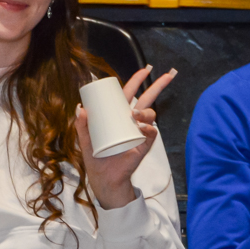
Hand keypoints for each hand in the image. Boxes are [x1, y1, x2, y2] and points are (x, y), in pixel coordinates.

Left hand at [76, 66, 176, 209]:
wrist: (104, 178)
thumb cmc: (96, 158)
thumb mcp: (85, 138)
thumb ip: (81, 124)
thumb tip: (81, 108)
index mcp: (119, 116)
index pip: (130, 94)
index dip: (137, 81)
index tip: (145, 70)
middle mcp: (132, 122)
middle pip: (148, 100)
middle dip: (158, 86)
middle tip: (168, 75)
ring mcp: (140, 133)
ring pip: (150, 116)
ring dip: (146, 112)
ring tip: (135, 115)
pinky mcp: (143, 146)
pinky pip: (151, 134)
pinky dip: (149, 129)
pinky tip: (144, 128)